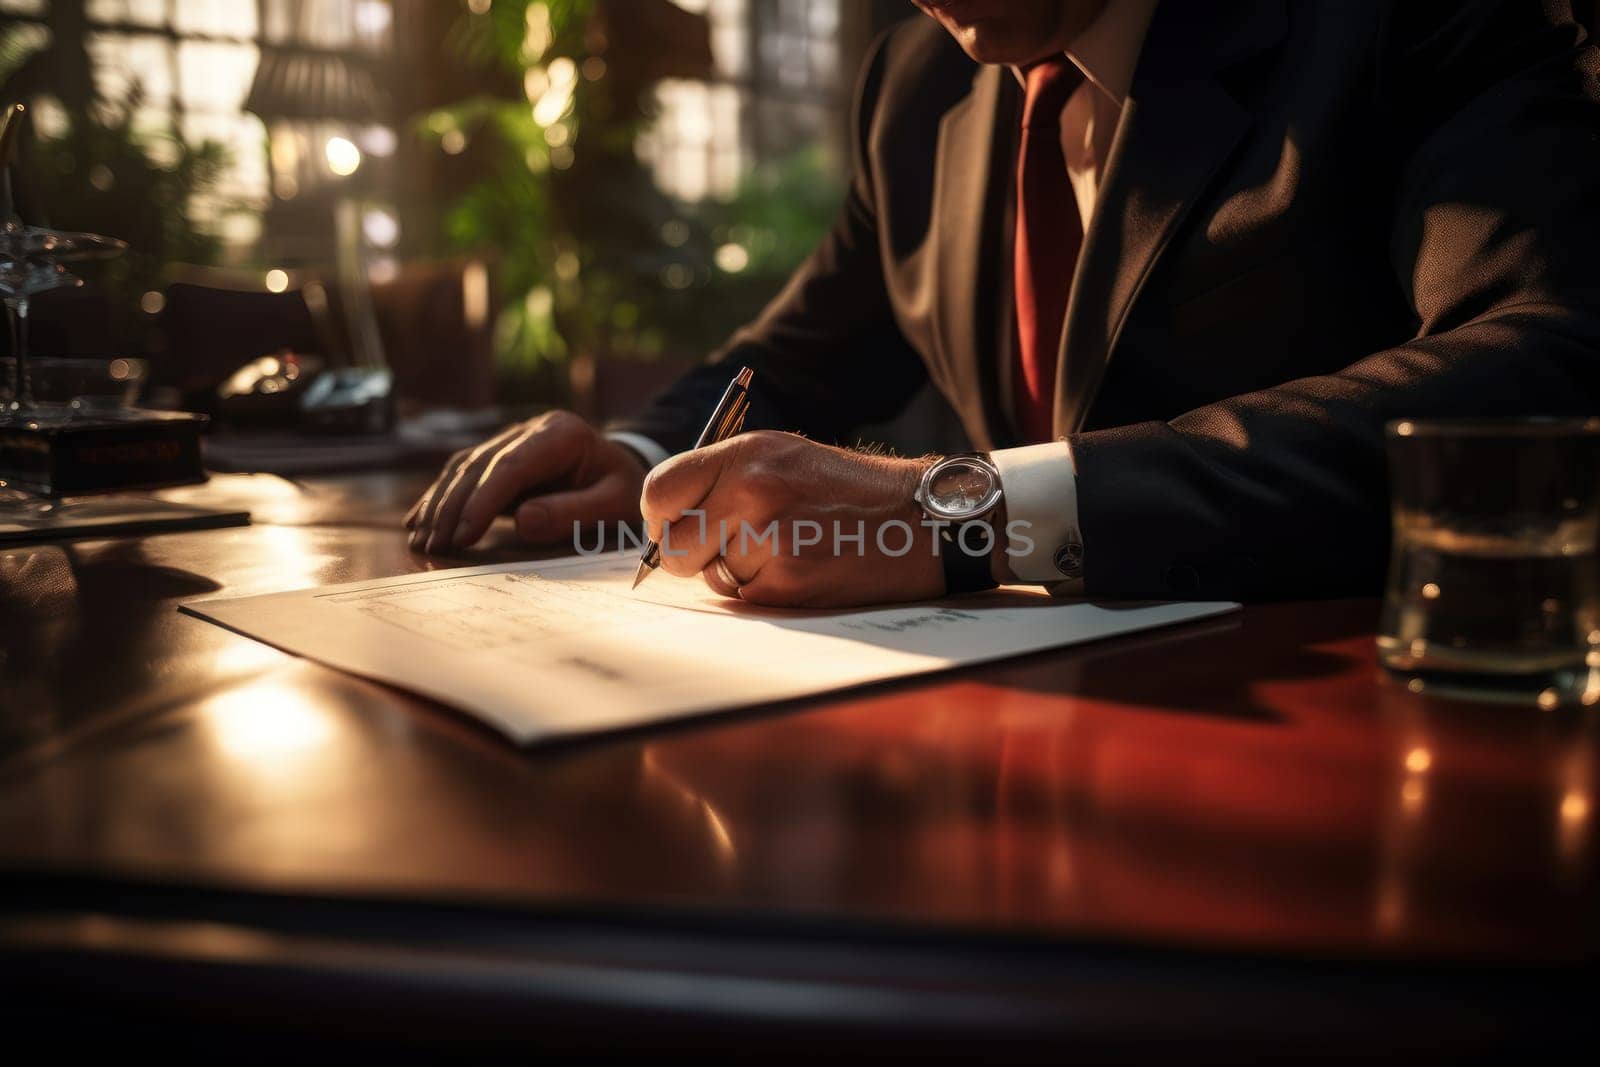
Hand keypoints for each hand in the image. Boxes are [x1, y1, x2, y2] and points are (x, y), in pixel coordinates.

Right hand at [406, 411, 646, 553]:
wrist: (624, 470)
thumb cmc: (622, 489)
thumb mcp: (615, 503)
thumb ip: (574, 511)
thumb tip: (522, 522)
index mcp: (561, 433)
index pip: (511, 465)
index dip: (482, 500)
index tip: (464, 534)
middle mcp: (529, 430)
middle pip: (479, 466)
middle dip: (453, 507)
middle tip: (435, 545)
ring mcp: (510, 440)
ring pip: (463, 469)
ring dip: (439, 505)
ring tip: (421, 540)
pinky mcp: (499, 457)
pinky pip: (462, 476)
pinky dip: (440, 499)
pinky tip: (418, 522)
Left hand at [640, 430, 943, 607]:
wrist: (916, 521)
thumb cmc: (844, 492)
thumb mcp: (782, 456)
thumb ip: (722, 479)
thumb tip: (663, 521)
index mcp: (745, 453)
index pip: (659, 491)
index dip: (660, 519)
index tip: (674, 528)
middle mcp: (751, 489)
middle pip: (672, 547)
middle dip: (689, 557)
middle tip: (726, 549)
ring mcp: (768, 537)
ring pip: (708, 577)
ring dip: (733, 574)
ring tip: (782, 550)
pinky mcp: (787, 581)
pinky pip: (742, 598)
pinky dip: (762, 592)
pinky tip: (799, 569)